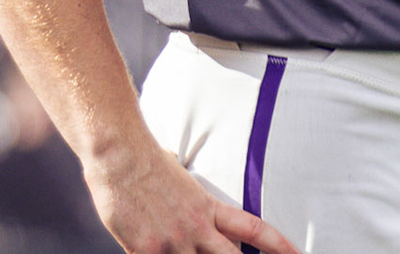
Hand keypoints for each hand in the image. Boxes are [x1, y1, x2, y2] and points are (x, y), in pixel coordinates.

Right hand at [85, 139, 301, 253]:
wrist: (121, 156)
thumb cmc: (148, 163)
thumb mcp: (184, 182)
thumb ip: (197, 206)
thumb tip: (203, 219)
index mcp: (208, 208)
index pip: (253, 229)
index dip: (278, 245)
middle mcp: (196, 228)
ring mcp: (172, 242)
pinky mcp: (146, 251)